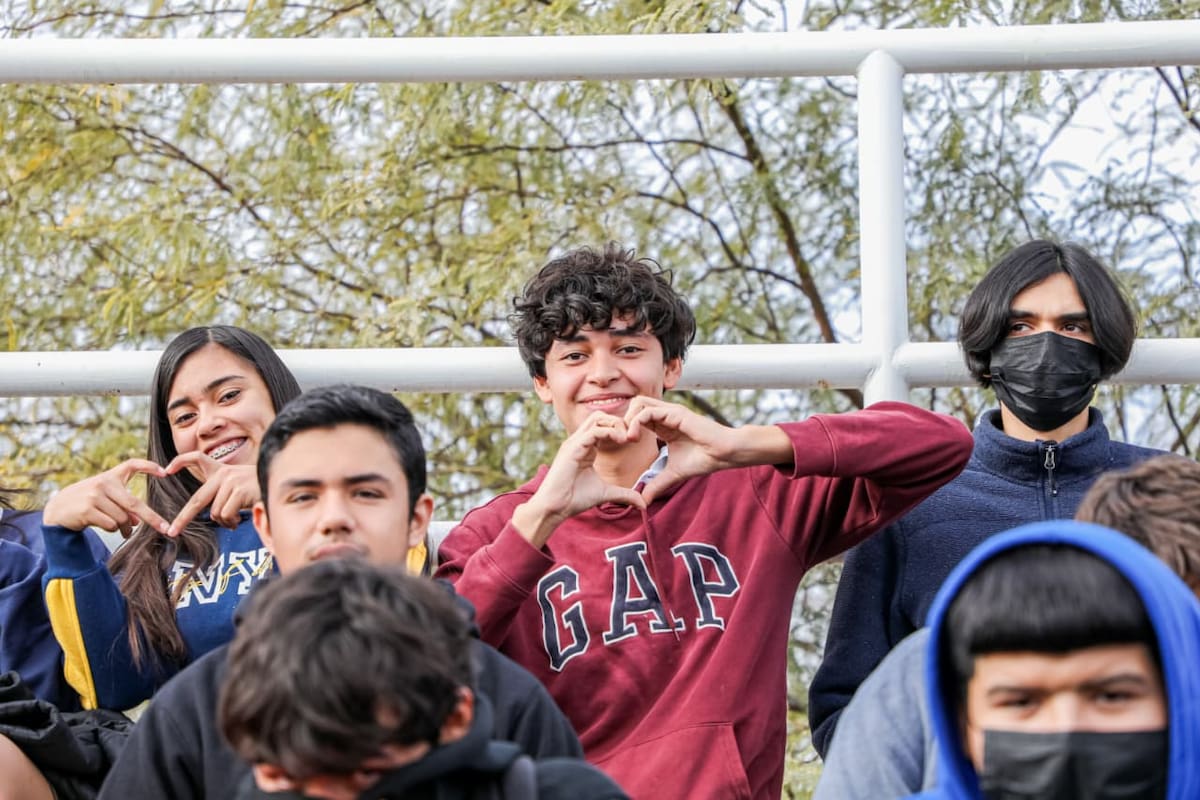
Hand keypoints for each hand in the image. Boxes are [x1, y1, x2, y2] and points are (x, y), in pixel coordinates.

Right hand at [43, 459, 169, 536]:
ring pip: (122, 518)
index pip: (132, 465)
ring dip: (125, 529)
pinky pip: (110, 525)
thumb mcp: (105, 498)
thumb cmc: (87, 502)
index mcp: (110, 476)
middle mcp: (103, 483)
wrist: (57, 509)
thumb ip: (123, 506)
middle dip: (152, 518)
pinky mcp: (87, 510)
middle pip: (134, 503)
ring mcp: (95, 496)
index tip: (165, 472)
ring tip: (124, 531)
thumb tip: (137, 522)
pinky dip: (112, 530)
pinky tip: (103, 525)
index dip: (149, 466)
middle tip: (165, 529)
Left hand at [164, 453, 259, 535]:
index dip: (180, 462)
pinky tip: (239, 520)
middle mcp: (224, 474)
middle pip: (197, 500)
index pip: (197, 458)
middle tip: (172, 531)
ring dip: (225, 522)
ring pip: (215, 513)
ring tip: (235, 520)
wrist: (282, 483)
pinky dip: (232, 522)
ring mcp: (231, 482)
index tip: (166, 470)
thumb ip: (224, 493)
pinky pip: (226, 515)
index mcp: (222, 470)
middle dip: (183, 518)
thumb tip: (213, 516)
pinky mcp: (239, 491)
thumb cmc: (261, 488)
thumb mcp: (241, 486)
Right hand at [512, 412, 646, 547]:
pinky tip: (621, 441)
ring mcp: (574, 443)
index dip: (620, 428)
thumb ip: (624, 494)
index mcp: (585, 447)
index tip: (633, 441)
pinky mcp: (572, 449)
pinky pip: (593, 431)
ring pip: (597, 418)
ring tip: (627, 439)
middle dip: (619, 422)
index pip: (603, 424)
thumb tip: (643, 504)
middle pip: (600, 416)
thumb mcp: (606, 494)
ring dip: (615, 424)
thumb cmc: (574, 499)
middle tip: (632, 438)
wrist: (554, 507)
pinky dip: (609, 432)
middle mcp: (579, 441)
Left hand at [624, 397, 740, 503]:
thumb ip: (657, 484)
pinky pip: (647, 411)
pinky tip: (635, 438)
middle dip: (624, 420)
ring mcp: (670, 412)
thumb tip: (644, 500)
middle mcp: (665, 415)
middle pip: (635, 404)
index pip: (638, 416)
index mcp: (663, 425)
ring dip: (628, 420)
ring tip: (628, 439)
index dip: (627, 428)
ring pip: (639, 403)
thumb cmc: (703, 460)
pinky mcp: (675, 413)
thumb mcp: (673, 474)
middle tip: (623, 440)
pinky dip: (636, 422)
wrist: (723, 454)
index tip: (623, 446)